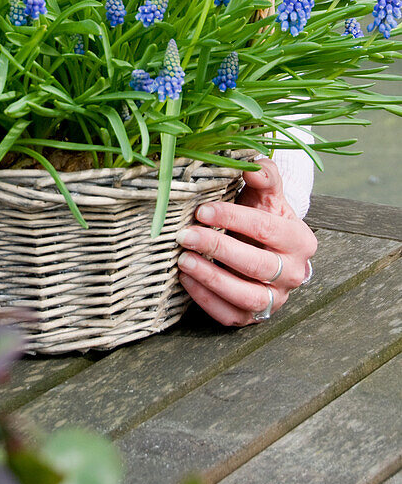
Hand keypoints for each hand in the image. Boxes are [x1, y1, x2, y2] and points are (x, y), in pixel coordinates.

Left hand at [176, 157, 316, 325]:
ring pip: (247, 296)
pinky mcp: (256, 317)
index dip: (233, 219)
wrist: (264, 246)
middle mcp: (294, 273)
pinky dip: (207, 300)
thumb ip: (263, 175)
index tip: (202, 211)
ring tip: (183, 260)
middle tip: (185, 235)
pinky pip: (232, 315)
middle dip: (218, 249)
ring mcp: (276, 299)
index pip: (266, 229)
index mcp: (300, 240)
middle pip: (257, 265)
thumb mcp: (267, 193)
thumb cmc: (262, 214)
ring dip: (212, 279)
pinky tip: (186, 280)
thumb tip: (249, 166)